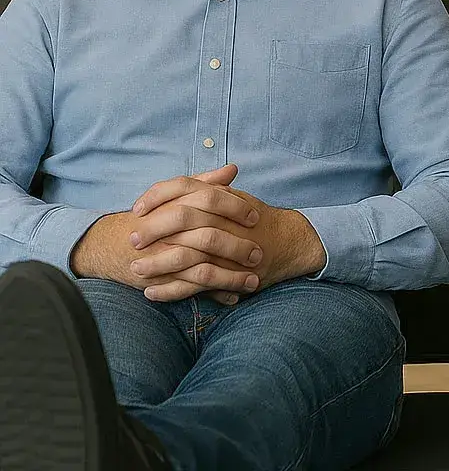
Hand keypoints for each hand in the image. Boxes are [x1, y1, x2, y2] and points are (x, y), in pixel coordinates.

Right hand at [70, 166, 260, 301]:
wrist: (111, 244)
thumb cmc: (152, 217)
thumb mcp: (175, 195)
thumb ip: (204, 182)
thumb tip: (232, 170)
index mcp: (175, 203)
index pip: (210, 199)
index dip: (235, 208)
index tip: (255, 216)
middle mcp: (168, 230)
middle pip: (208, 236)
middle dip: (237, 246)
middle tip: (259, 253)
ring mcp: (163, 257)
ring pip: (202, 267)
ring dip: (231, 276)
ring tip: (254, 281)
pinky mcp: (160, 279)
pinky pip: (190, 290)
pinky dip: (213, 294)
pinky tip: (233, 297)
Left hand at [129, 175, 325, 302]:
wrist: (288, 242)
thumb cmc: (255, 220)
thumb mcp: (234, 197)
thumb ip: (209, 189)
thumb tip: (177, 185)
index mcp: (221, 197)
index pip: (183, 187)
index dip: (157, 196)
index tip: (136, 208)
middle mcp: (223, 219)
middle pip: (181, 219)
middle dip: (152, 230)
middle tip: (131, 240)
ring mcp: (227, 248)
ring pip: (186, 254)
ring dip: (157, 263)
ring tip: (135, 270)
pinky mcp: (228, 274)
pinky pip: (194, 284)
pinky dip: (170, 290)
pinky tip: (151, 293)